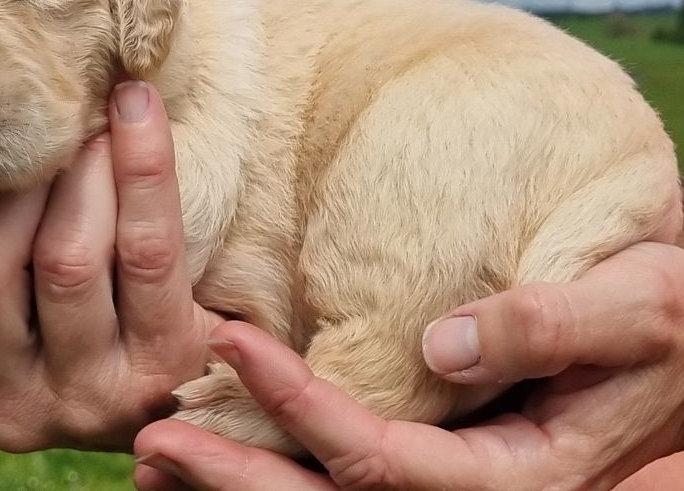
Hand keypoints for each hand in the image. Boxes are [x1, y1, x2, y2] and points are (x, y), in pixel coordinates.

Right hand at [0, 81, 222, 450]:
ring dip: (80, 167)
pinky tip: (136, 109)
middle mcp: (4, 400)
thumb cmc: (89, 310)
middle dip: (4, 180)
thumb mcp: (7, 294)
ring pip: (65, 255)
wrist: (192, 374)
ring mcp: (84, 394)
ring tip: (92, 122)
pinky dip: (141, 165)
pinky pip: (147, 247)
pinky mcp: (161, 366)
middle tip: (32, 121)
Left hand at [134, 242, 683, 489]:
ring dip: (238, 488)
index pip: (385, 460)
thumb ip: (556, 326)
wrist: (682, 342)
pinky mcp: (439, 460)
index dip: (300, 406)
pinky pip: (344, 481)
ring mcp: (453, 482)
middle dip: (238, 478)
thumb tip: (445, 342)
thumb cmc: (667, 320)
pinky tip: (211, 464)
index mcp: (519, 473)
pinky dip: (272, 473)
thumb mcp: (640, 310)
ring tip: (152, 462)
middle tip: (151, 442)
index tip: (231, 344)